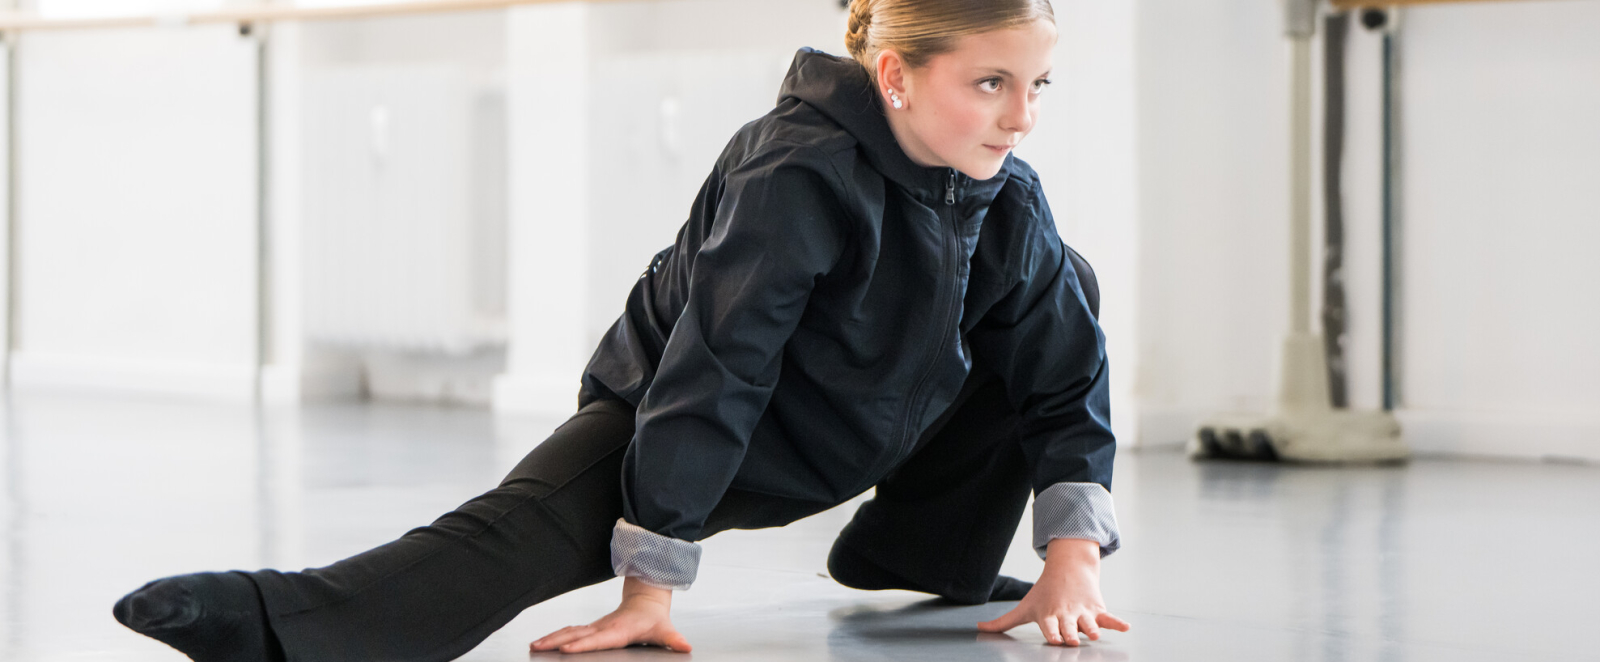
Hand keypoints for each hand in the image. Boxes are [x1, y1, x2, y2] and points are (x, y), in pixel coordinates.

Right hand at [529, 577, 692, 653]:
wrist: (646, 601)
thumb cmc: (654, 620)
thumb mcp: (665, 630)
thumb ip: (673, 639)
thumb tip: (686, 645)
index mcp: (618, 630)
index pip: (598, 639)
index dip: (583, 645)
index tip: (566, 650)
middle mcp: (603, 627)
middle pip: (576, 635)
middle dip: (556, 642)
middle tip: (538, 649)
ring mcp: (595, 627)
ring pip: (569, 632)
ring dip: (550, 639)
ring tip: (533, 646)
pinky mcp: (591, 628)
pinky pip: (569, 632)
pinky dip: (554, 636)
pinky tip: (541, 643)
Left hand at [976, 538, 1130, 645]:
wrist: (1068, 569)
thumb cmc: (1044, 594)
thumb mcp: (1024, 607)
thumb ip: (1003, 622)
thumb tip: (979, 628)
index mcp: (1049, 615)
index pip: (1049, 626)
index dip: (1052, 632)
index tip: (1055, 639)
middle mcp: (1066, 614)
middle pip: (1069, 627)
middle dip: (1071, 633)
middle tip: (1073, 640)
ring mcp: (1083, 612)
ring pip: (1089, 622)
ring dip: (1093, 628)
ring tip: (1096, 634)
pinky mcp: (1097, 609)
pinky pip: (1109, 617)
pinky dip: (1117, 622)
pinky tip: (1126, 627)